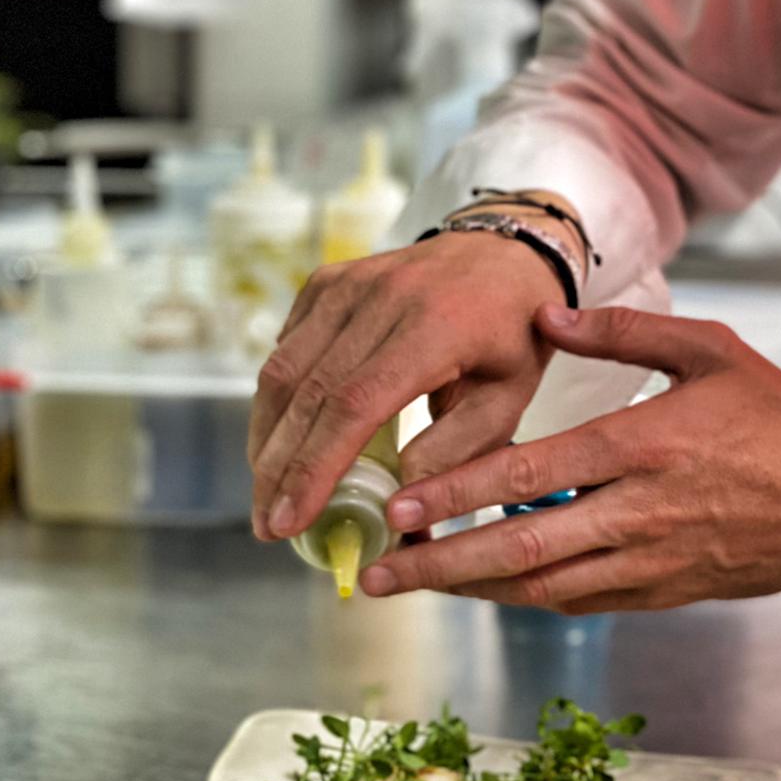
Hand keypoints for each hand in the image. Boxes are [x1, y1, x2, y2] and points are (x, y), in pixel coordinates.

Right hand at [250, 228, 574, 543]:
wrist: (505, 253)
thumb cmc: (512, 336)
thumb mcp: (507, 400)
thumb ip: (455, 453)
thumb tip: (395, 511)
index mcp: (436, 327)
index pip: (356, 403)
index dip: (315, 466)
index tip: (289, 521)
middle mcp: (383, 297)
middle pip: (308, 392)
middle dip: (280, 469)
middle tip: (267, 527)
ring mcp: (348, 284)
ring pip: (283, 371)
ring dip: (268, 440)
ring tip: (268, 496)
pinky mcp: (327, 282)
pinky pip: (287, 349)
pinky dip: (278, 402)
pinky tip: (283, 442)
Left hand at [361, 304, 780, 613]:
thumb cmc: (778, 420)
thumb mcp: (710, 349)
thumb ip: (624, 331)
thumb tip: (548, 315)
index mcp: (642, 446)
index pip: (530, 478)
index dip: (456, 496)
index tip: (399, 505)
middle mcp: (637, 513)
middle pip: (519, 550)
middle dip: (439, 564)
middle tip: (376, 572)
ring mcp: (648, 562)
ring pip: (541, 588)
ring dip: (470, 591)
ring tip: (411, 587)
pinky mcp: (661, 593)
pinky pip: (578, 601)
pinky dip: (524, 598)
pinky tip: (484, 589)